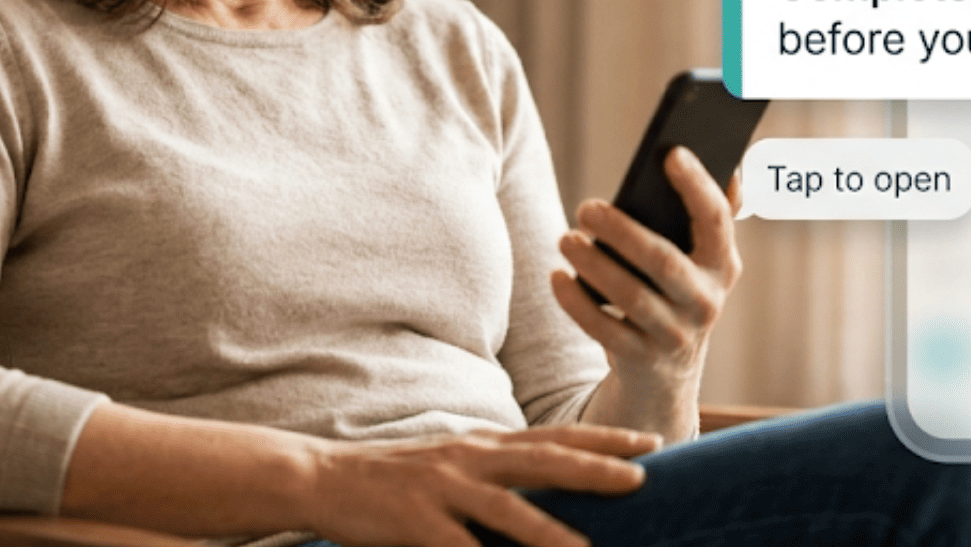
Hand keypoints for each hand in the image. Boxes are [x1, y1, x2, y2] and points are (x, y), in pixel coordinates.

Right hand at [300, 425, 656, 546]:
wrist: (321, 477)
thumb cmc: (391, 478)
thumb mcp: (450, 463)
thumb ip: (494, 472)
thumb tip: (544, 481)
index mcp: (480, 445)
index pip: (553, 436)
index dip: (602, 437)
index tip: (649, 439)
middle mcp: (468, 458)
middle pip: (543, 460)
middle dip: (595, 467)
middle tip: (642, 476)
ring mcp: (442, 488)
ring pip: (507, 511)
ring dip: (550, 535)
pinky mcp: (416, 522)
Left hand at [550, 147, 743, 403]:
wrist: (664, 372)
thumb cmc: (673, 291)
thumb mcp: (698, 258)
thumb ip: (710, 214)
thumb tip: (731, 167)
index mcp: (722, 264)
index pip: (717, 219)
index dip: (697, 185)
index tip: (671, 154)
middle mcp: (706, 301)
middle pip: (664, 261)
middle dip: (623, 231)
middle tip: (585, 208)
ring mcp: (675, 335)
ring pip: (630, 297)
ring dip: (593, 264)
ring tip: (565, 238)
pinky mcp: (642, 359)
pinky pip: (603, 330)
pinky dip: (576, 303)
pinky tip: (557, 277)